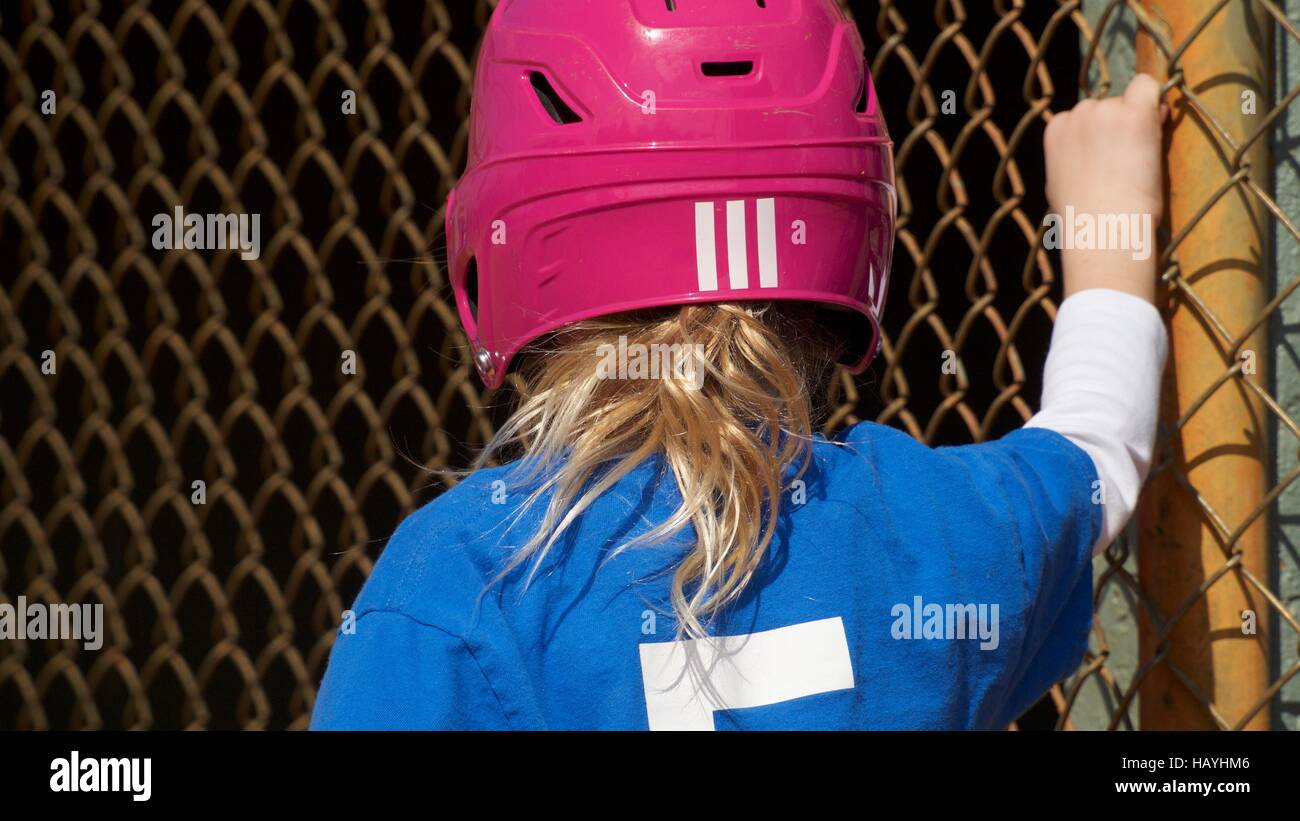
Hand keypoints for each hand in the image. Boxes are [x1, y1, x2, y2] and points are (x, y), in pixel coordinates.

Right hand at [1044, 74, 1165, 302]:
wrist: (1103, 230)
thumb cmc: (1083, 219)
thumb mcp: (1061, 182)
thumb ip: (1071, 156)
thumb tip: (1092, 147)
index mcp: (1055, 129)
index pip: (1084, 115)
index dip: (1102, 132)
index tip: (1109, 156)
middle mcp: (1077, 113)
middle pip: (1108, 105)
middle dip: (1120, 125)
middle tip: (1128, 161)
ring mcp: (1105, 111)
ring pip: (1130, 101)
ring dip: (1139, 121)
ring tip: (1139, 161)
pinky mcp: (1134, 114)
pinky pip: (1149, 87)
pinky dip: (1156, 104)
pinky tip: (1157, 130)